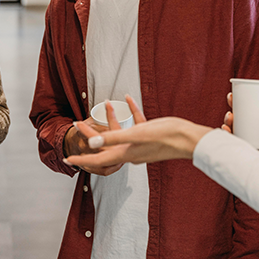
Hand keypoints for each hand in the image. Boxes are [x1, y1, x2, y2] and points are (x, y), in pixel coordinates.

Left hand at [65, 95, 210, 169]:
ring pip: (119, 133)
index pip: (98, 159)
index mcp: (125, 153)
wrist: (191, 138)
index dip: (81, 159)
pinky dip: (131, 112)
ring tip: (103, 106)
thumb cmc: (166, 136)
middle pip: (105, 145)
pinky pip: (136, 124)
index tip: (67, 159)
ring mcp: (140, 145)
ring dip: (111, 120)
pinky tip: (129, 98)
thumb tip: (92, 143)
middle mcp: (131, 152)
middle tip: (78, 125)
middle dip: (91, 135)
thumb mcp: (138, 134)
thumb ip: (114, 138)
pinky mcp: (150, 136)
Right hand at [223, 93, 258, 168]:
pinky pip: (239, 148)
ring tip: (229, 120)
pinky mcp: (255, 154)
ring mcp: (255, 143)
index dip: (238, 104)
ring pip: (237, 134)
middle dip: (230, 115)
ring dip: (228, 125)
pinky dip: (230, 140)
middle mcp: (258, 133)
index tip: (232, 96)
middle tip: (230, 111)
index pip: (249, 111)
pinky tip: (227, 132)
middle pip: (239, 122)